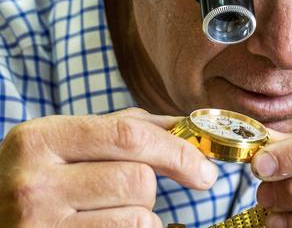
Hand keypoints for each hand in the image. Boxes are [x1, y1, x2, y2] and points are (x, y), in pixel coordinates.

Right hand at [0, 108, 217, 226]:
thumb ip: (124, 129)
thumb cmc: (42, 179)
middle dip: (153, 187)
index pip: (129, 135)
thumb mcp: (67, 144)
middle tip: (147, 193)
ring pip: (138, 217)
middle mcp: (33, 183)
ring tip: (110, 212)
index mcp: (39, 139)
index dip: (178, 151)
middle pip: (138, 179)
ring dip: (142, 216)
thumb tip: (187, 126)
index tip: (205, 169)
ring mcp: (39, 225)